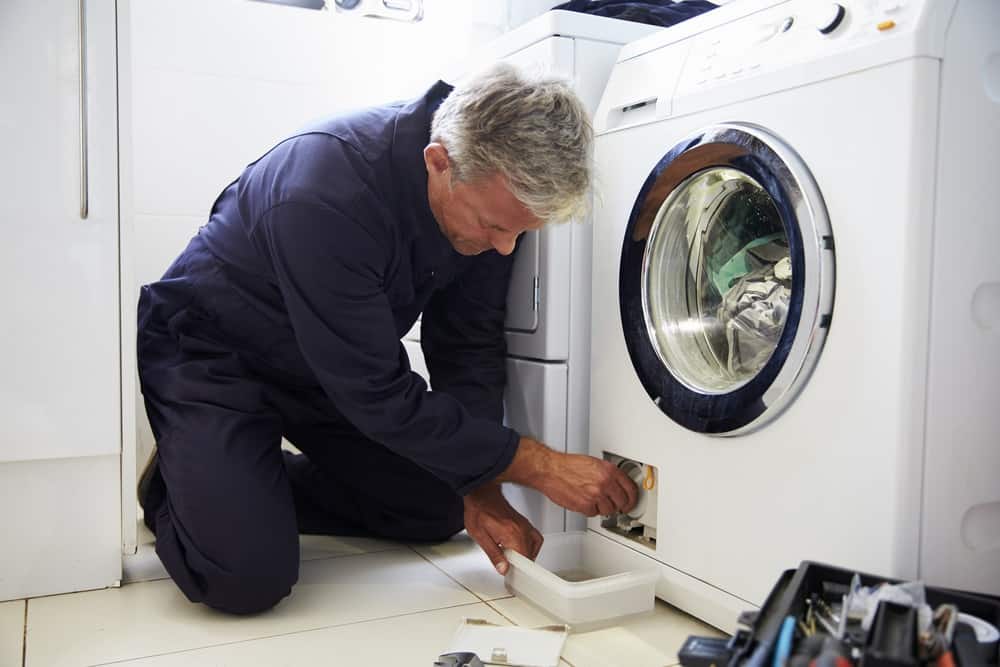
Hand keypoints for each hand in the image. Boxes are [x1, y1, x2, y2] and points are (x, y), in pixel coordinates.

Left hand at [463, 482, 542, 574]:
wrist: (481, 494)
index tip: (510, 572)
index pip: (524, 559)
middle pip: (530, 555)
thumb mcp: (480, 537)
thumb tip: (503, 569)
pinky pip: (535, 537)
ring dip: (526, 555)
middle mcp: (521, 529)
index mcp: (511, 534)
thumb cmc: (479, 511)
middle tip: (508, 565)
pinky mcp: (524, 522)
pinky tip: (522, 547)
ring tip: (514, 558)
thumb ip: (494, 555)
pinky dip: (531, 545)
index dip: (517, 570)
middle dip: (520, 564)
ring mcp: (525, 525)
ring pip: (534, 546)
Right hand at [498, 438, 638, 516]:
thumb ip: (607, 474)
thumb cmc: (568, 465)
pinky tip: (586, 502)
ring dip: (604, 508)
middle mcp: (605, 483)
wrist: (551, 470)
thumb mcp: (594, 463)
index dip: (632, 498)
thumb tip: (617, 484)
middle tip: (616, 505)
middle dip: (619, 505)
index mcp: (609, 471)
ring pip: (609, 510)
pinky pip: (594, 513)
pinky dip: (591, 510)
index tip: (631, 501)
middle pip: (622, 502)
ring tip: (596, 501)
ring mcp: (596, 495)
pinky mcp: (585, 506)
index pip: (631, 489)